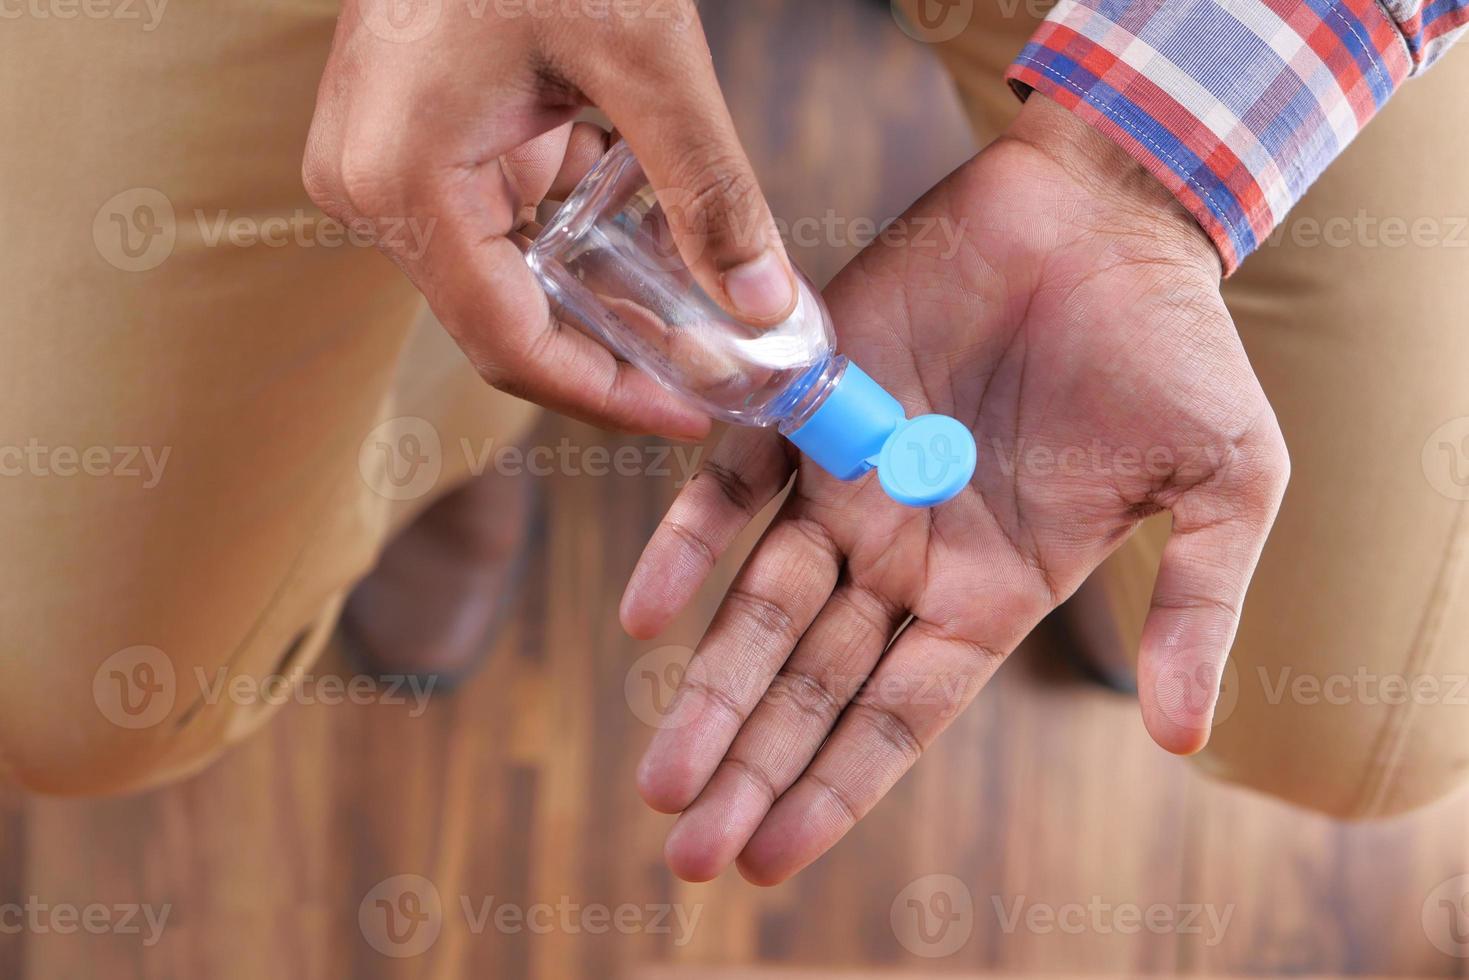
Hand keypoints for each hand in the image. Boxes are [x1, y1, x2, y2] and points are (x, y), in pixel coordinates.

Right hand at [302, 0, 796, 438]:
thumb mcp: (644, 57)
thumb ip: (708, 189)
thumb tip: (764, 305)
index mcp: (402, 176)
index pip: (509, 343)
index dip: (607, 395)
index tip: (690, 413)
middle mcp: (368, 186)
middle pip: (504, 319)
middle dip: (611, 348)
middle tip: (706, 370)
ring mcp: (378, 164)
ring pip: (502, 276)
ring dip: (593, 294)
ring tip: (690, 311)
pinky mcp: (405, 140)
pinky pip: (492, 222)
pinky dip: (566, 236)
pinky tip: (637, 233)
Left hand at [620, 95, 1289, 883]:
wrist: (1109, 212)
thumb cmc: (1175, 347)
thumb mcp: (1224, 488)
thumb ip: (1199, 609)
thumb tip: (1184, 739)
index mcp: (990, 591)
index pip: (895, 714)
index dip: (834, 787)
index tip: (770, 859)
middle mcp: (904, 551)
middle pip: (812, 683)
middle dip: (752, 765)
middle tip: (688, 855)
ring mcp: (849, 479)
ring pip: (762, 605)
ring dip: (712, 689)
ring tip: (665, 778)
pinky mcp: (808, 398)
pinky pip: (733, 483)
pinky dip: (689, 544)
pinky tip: (650, 614)